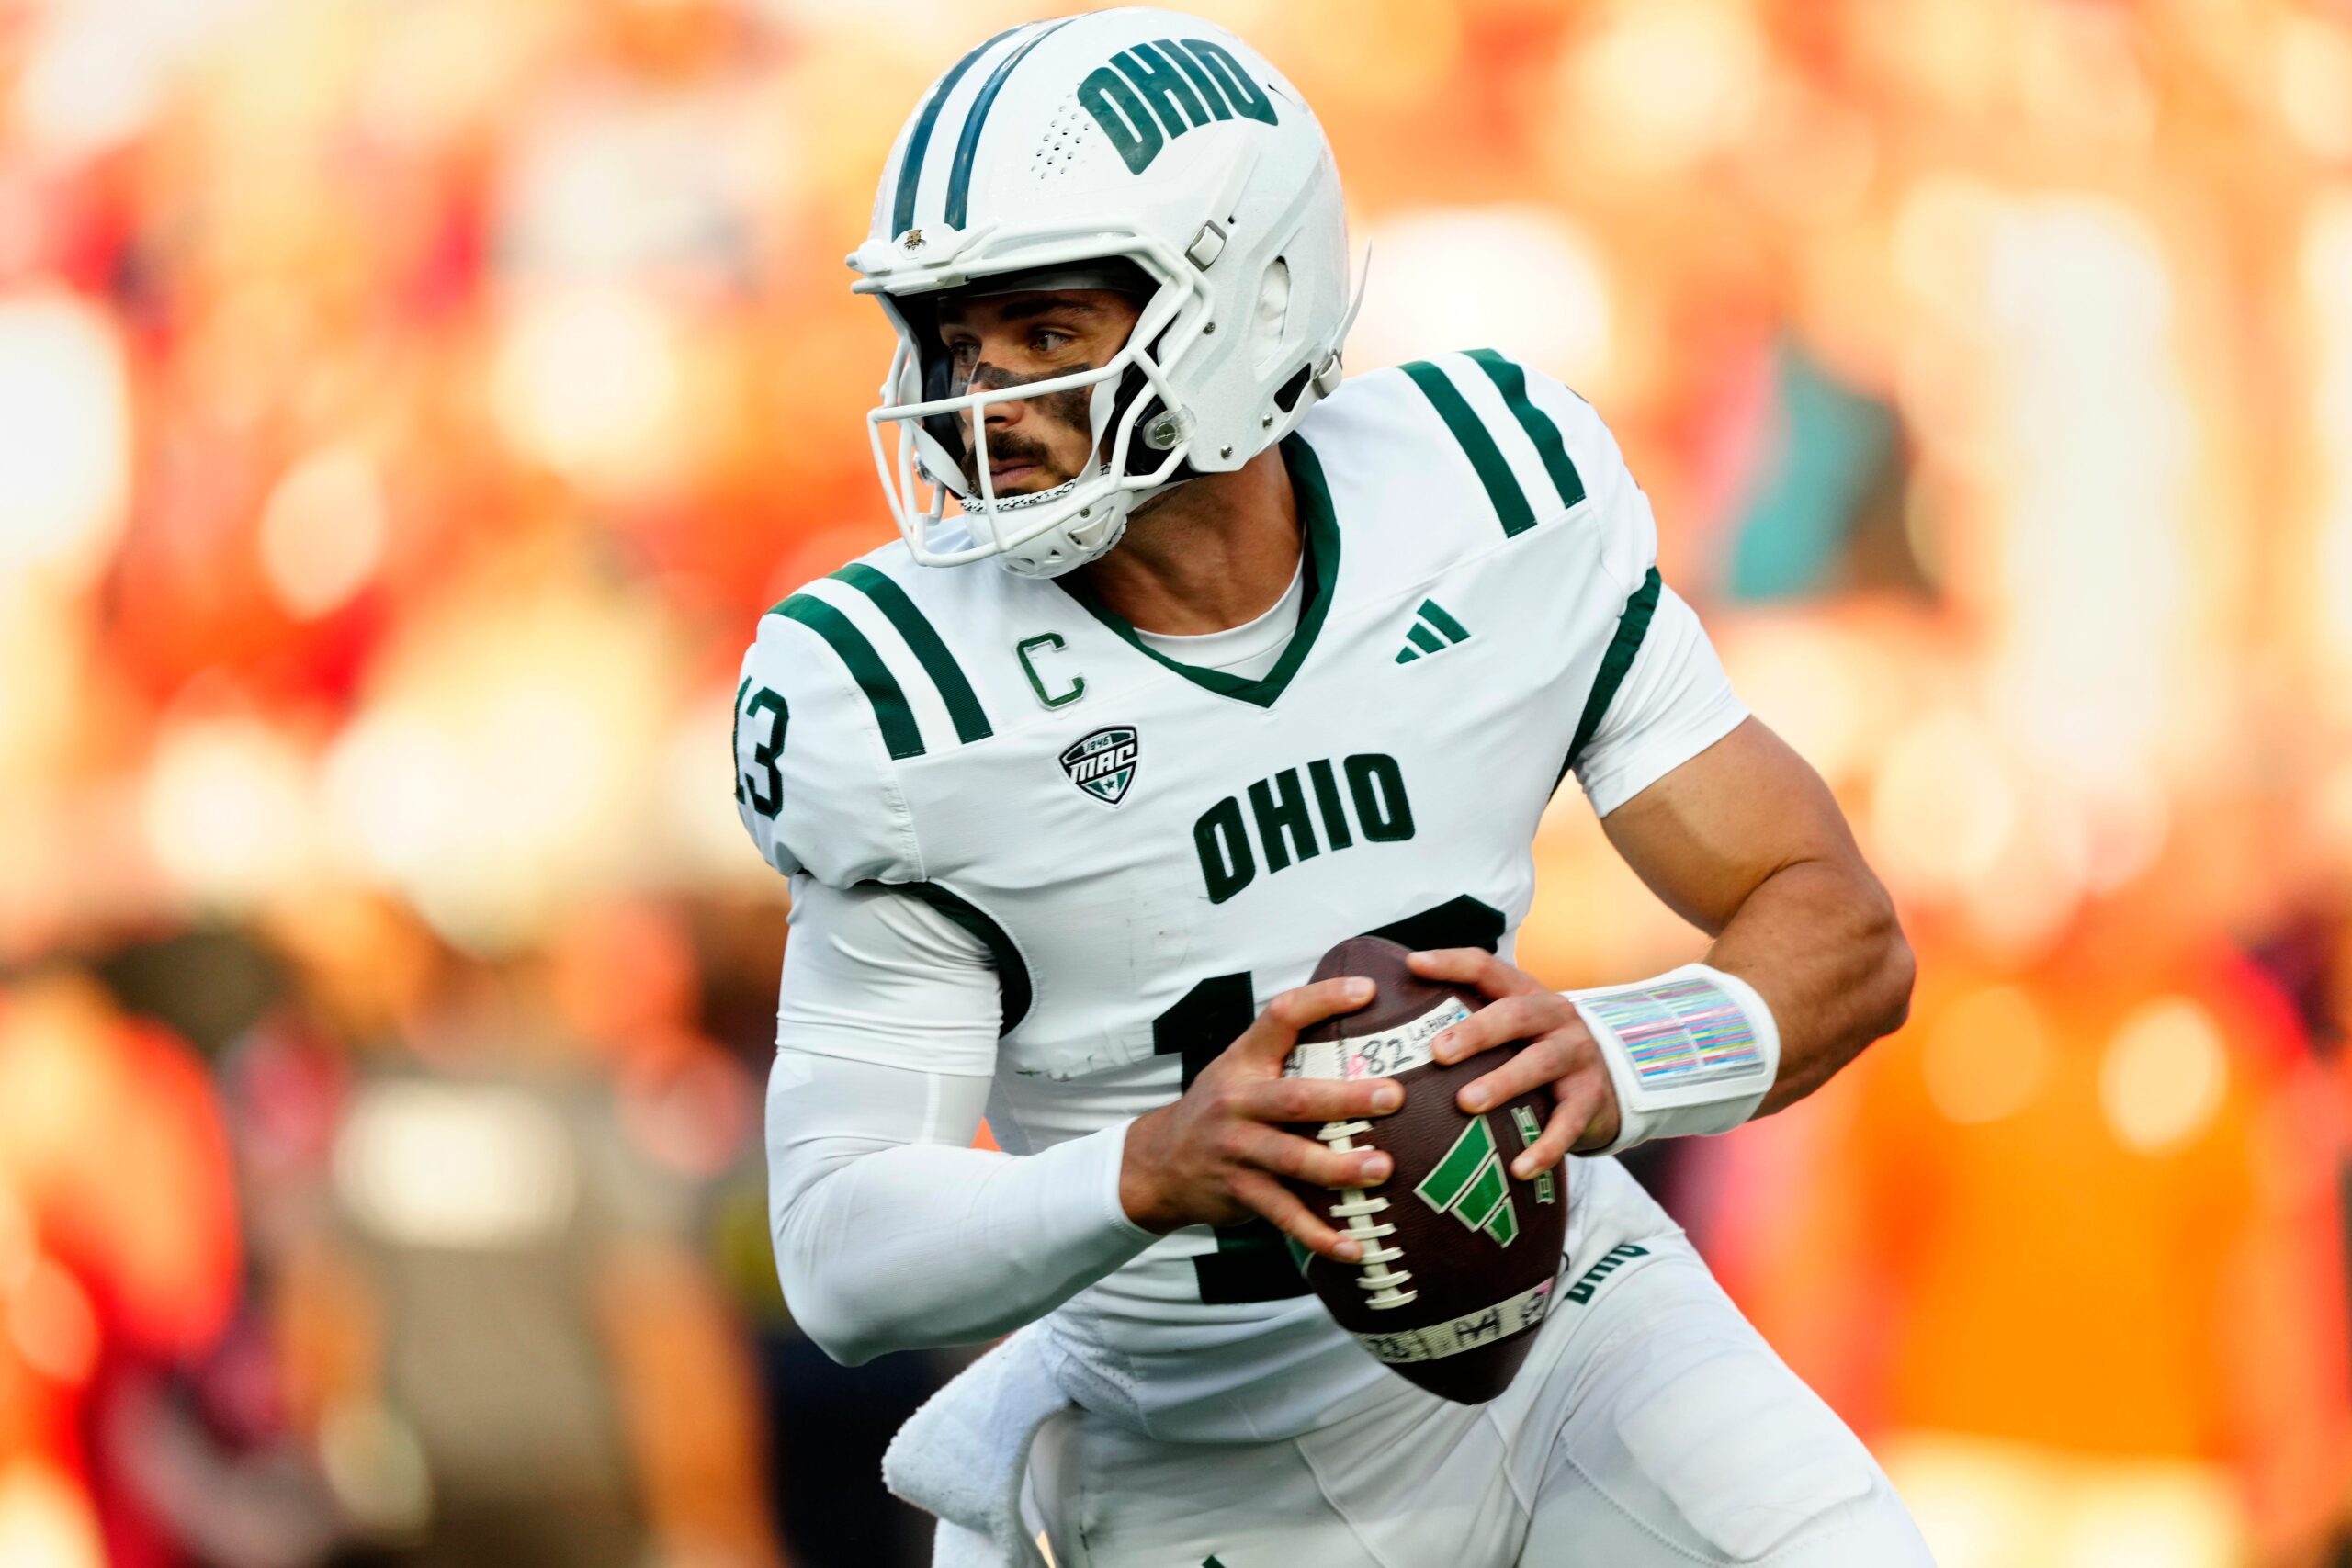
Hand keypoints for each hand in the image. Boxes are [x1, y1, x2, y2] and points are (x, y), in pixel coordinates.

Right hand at [1120, 977, 1403, 1262]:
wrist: (1157, 1163)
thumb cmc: (1220, 1108)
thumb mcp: (1240, 1068)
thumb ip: (1287, 1050)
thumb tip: (1364, 1025)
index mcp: (1245, 1061)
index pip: (1281, 1016)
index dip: (1323, 999)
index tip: (1368, 991)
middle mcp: (1239, 1101)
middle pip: (1295, 1098)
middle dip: (1346, 1098)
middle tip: (1393, 1097)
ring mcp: (1237, 1149)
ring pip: (1292, 1159)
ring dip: (1339, 1167)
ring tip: (1382, 1169)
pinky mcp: (1240, 1191)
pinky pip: (1284, 1215)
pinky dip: (1319, 1235)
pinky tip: (1353, 1246)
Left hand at [1407, 949, 1621, 1170]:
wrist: (1613, 1079)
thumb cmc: (1537, 1049)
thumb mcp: (1514, 1027)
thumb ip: (1469, 1019)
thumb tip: (1391, 1028)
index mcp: (1525, 993)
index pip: (1486, 968)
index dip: (1450, 963)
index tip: (1412, 964)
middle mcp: (1554, 1016)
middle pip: (1515, 1014)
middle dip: (1476, 1031)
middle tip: (1438, 1051)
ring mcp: (1577, 1055)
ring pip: (1540, 1063)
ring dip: (1503, 1082)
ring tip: (1467, 1104)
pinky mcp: (1590, 1098)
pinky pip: (1568, 1123)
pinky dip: (1545, 1147)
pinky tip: (1519, 1168)